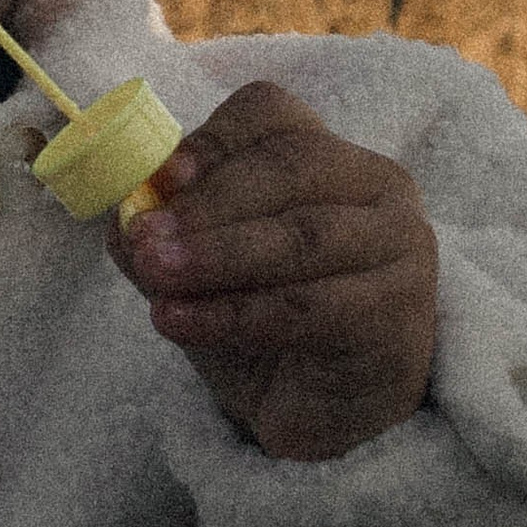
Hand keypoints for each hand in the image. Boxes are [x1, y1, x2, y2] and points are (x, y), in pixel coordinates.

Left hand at [109, 82, 437, 461]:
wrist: (325, 411)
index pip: (272, 115)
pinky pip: (311, 306)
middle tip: (143, 241)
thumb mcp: (205, 270)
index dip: (214, 140)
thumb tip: (125, 211)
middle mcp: (377, 184)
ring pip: (302, 237)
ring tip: (155, 277)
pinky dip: (237, 314)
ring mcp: (400, 244)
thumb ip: (169, 233)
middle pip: (290, 168)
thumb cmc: (267, 324)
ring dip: (219, 256)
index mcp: (327, 155)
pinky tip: (182, 323)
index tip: (163, 178)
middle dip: (207, 205)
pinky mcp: (399, 310)